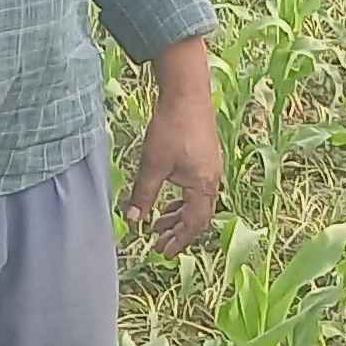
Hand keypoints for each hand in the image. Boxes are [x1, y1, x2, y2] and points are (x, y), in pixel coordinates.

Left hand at [123, 36, 224, 254]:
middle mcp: (212, 179)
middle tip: (158, 243)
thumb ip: (143, 195)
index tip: (163, 252)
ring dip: (178, 214)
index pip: (194, 224)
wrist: (187, 93)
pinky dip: (182, 199)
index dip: (179, 240)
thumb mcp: (152, 166)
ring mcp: (211, 168)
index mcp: (203, 186)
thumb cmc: (171, 128)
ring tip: (158, 222)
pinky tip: (167, 197)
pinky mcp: (206, 156)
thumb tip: (133, 220)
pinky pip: (197, 188)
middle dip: (178, 231)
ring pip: (197, 201)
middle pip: (198, 216)